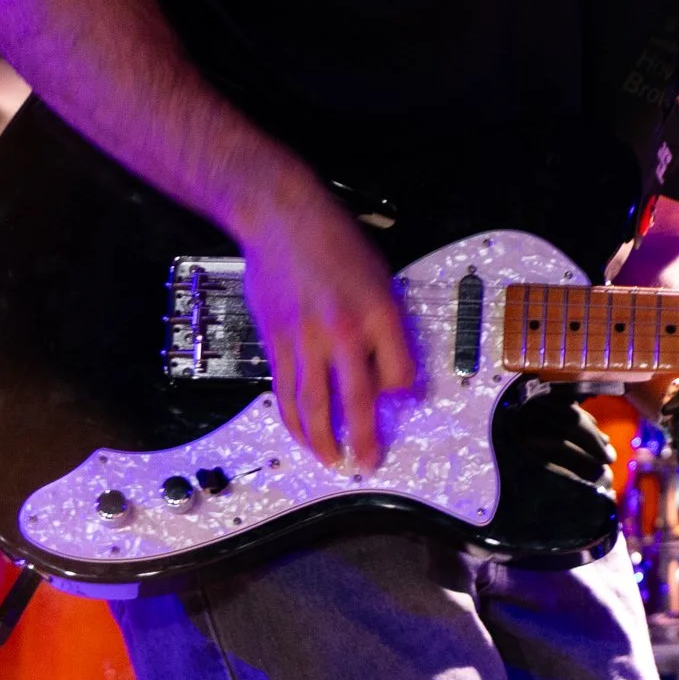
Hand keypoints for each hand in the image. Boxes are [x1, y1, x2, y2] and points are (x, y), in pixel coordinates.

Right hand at [239, 191, 416, 471]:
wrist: (282, 218)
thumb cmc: (335, 239)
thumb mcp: (380, 274)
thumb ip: (386, 321)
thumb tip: (388, 363)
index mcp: (379, 312)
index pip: (400, 372)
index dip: (403, 391)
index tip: (402, 402)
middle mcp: (344, 330)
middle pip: (356, 399)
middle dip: (364, 437)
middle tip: (369, 462)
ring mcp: (305, 339)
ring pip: (313, 404)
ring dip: (322, 439)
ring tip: (332, 461)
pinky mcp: (275, 341)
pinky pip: (284, 390)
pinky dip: (291, 418)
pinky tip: (300, 433)